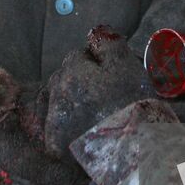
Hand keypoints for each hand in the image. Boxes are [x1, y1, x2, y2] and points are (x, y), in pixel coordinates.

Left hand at [43, 27, 155, 152]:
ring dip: (67, 103)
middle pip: (63, 78)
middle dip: (78, 81)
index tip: (110, 75)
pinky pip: (49, 127)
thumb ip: (108, 43)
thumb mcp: (127, 66)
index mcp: (72, 72)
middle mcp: (56, 95)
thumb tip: (93, 33)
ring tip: (92, 114)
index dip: (95, 63)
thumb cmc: (133, 105)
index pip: (77, 57)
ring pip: (54, 101)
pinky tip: (78, 129)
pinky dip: (60, 126)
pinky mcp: (53, 146)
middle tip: (102, 94)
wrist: (135, 151)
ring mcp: (52, 122)